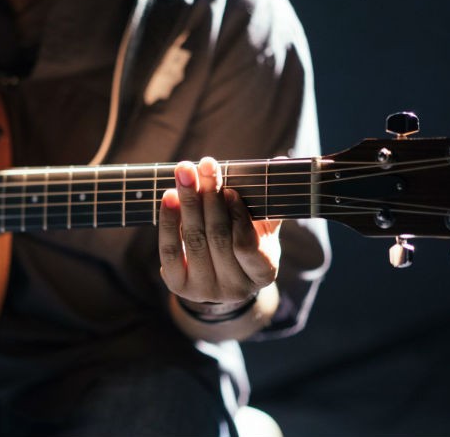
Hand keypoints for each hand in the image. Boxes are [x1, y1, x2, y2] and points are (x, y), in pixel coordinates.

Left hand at [158, 157, 280, 305]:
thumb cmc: (245, 243)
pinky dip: (169, 221)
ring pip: (193, 240)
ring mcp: (204, 290)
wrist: (219, 277)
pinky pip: (170, 250)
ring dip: (188, 202)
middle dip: (210, 197)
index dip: (238, 218)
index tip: (230, 190)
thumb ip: (268, 200)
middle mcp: (234, 288)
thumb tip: (280, 161)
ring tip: (185, 172)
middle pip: (217, 237)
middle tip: (205, 165)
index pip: (247, 246)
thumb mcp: (262, 228)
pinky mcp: (178, 285)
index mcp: (262, 273)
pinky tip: (169, 196)